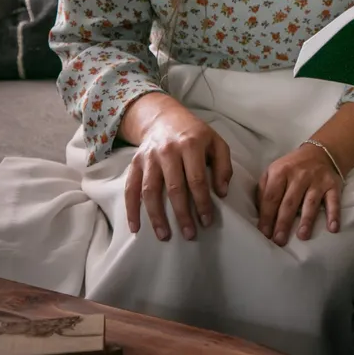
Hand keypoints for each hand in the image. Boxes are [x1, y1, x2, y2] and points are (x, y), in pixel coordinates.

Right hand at [123, 100, 231, 241]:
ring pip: (150, 191)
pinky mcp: (135, 163)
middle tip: (189, 234)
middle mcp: (167, 151)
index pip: (197, 179)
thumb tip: (222, 193)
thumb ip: (223, 166)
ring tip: (164, 236)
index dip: (202, 202)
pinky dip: (131, 209)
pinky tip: (136, 227)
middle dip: (182, 214)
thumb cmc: (195, 134)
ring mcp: (149, 158)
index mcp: (191, 145)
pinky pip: (130, 189)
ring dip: (156, 216)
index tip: (207, 221)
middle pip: (174, 188)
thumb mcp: (216, 143)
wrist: (164, 118)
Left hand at [256, 143, 342, 246]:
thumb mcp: (273, 171)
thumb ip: (264, 190)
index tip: (264, 234)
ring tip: (302, 236)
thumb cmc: (291, 168)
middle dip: (283, 222)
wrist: (320, 152)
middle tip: (279, 240)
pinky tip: (332, 228)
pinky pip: (334, 200)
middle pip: (290, 202)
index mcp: (281, 172)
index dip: (267, 216)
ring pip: (311, 202)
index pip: (272, 197)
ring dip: (307, 220)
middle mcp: (299, 175)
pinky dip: (334, 214)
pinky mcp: (332, 184)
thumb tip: (261, 216)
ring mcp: (317, 180)